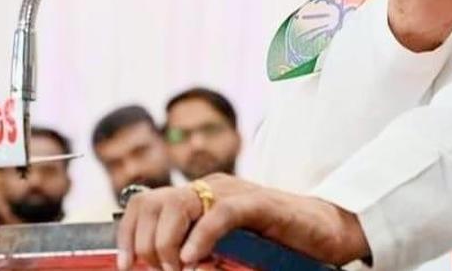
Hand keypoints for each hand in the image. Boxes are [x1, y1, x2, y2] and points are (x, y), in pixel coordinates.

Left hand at [115, 173, 368, 269]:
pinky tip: (195, 259)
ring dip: (167, 243)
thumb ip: (196, 254)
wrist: (325, 234)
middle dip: (144, 244)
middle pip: (153, 202)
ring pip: (179, 205)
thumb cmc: (276, 246)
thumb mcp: (225, 251)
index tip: (126, 266)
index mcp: (200, 198)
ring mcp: (236, 193)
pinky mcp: (260, 204)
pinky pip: (220, 214)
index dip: (126, 235)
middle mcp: (213, 189)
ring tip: (179, 268)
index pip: (145, 203)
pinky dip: (200, 237)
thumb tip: (164, 269)